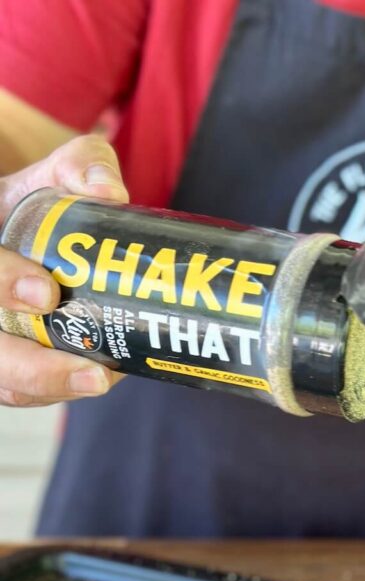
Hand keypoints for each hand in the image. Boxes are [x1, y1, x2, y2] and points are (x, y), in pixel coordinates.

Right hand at [0, 134, 127, 406]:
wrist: (26, 227)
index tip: (47, 293)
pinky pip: (19, 389)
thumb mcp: (54, 172)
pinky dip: (54, 389)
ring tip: (100, 382)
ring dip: (47, 386)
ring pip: (2, 380)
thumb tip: (111, 193)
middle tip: (91, 372)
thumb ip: (82, 165)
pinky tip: (101, 379)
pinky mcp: (6, 365)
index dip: (0, 283)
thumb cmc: (39, 201)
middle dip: (32, 367)